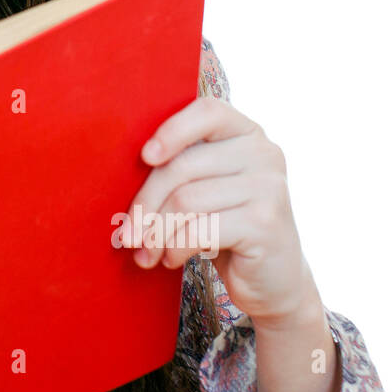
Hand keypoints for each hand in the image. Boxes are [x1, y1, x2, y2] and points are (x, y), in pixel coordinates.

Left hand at [116, 96, 318, 327]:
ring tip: (147, 252)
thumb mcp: (207, 188)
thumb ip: (183, 167)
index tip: (145, 157)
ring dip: (156, 233)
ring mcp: (269, 187)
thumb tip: (117, 172)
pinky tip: (171, 259)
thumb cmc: (226, 228)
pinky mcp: (264, 223)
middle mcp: (264, 153)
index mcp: (247, 133)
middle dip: (146, 204)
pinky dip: (175, 248)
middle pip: (183, 166)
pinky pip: (200, 230)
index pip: (209, 111)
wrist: (274, 280)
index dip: (172, 130)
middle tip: (128, 235)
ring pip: (186, 200)